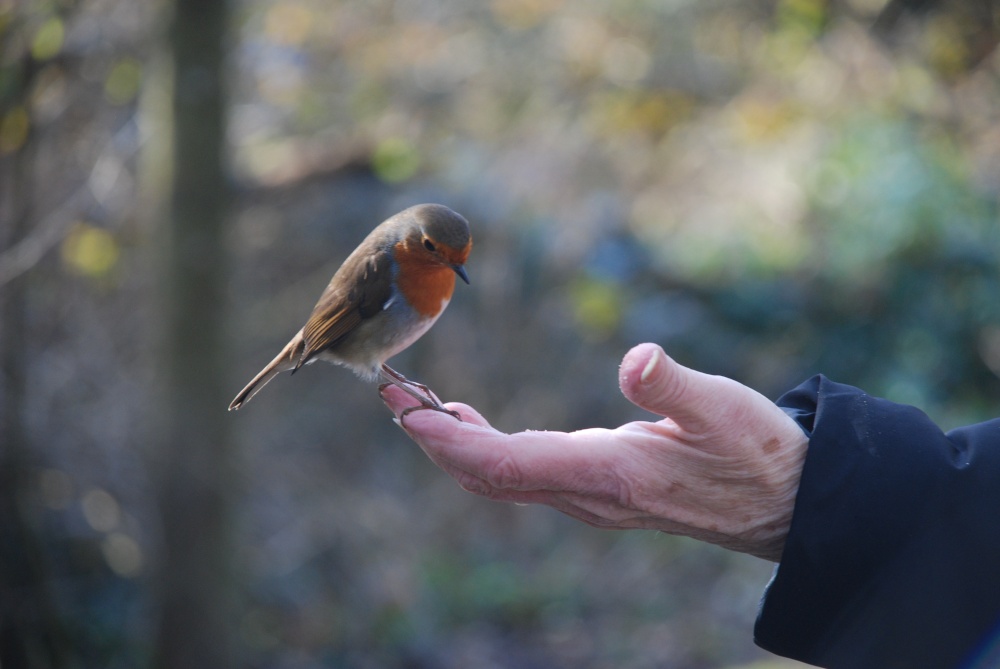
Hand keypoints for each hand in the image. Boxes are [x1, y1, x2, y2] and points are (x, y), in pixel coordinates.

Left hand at [381, 343, 808, 560]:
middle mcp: (589, 495)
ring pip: (502, 479)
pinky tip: (469, 421)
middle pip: (490, 476)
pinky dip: (484, 447)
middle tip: (391, 396)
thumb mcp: (723, 408)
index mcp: (611, 475)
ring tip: (413, 404)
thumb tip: (634, 358)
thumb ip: (673, 385)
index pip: (509, 465)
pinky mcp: (597, 487)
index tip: (407, 415)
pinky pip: (523, 474)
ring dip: (453, 444)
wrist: (783, 503)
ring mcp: (591, 497)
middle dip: (434, 440)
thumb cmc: (756, 453)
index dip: (453, 443)